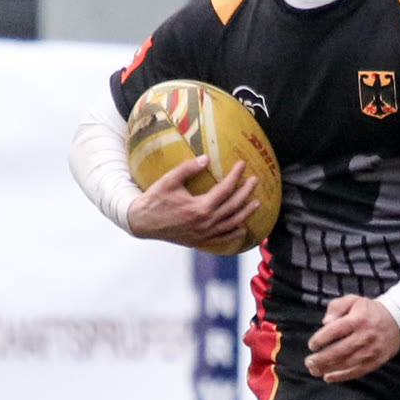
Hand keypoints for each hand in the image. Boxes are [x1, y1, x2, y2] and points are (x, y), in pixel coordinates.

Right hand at [126, 156, 260, 251]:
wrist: (142, 223)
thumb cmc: (154, 200)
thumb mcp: (168, 181)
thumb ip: (188, 169)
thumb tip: (207, 158)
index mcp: (199, 208)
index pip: (225, 189)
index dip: (236, 175)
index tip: (243, 164)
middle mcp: (204, 223)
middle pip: (233, 206)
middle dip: (246, 192)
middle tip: (255, 180)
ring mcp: (203, 234)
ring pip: (232, 224)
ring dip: (246, 213)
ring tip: (257, 203)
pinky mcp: (199, 241)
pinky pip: (222, 239)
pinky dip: (234, 234)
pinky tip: (242, 228)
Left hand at [306, 295, 399, 381]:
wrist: (397, 320)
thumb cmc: (369, 311)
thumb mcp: (353, 300)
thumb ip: (336, 307)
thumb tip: (325, 322)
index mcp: (357, 320)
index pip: (335, 331)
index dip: (320, 339)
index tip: (312, 345)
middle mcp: (365, 336)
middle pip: (339, 350)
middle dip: (321, 359)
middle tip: (308, 362)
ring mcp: (371, 351)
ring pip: (347, 363)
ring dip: (328, 369)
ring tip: (314, 370)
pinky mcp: (376, 361)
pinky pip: (357, 371)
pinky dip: (342, 376)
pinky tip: (328, 377)